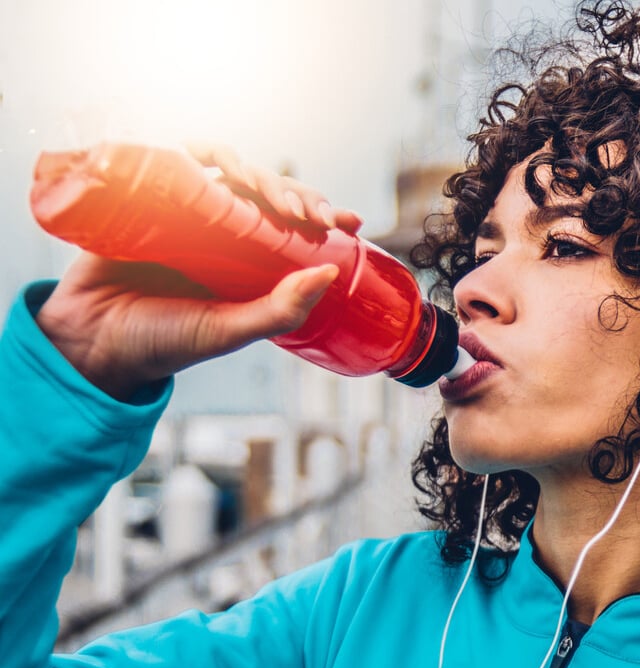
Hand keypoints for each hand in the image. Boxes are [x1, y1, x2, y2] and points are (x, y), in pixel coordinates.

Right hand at [35, 144, 352, 400]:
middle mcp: (221, 232)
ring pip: (227, 171)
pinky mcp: (147, 201)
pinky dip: (193, 153)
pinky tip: (208, 158)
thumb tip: (331, 273)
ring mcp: (185, 214)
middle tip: (304, 211)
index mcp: (249, 261)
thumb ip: (279, 310)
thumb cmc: (163, 342)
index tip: (349, 220)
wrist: (91, 342)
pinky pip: (174, 165)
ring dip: (249, 169)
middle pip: (267, 191)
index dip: (322, 213)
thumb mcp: (228, 331)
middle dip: (292, 192)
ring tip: (258, 187)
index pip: (294, 225)